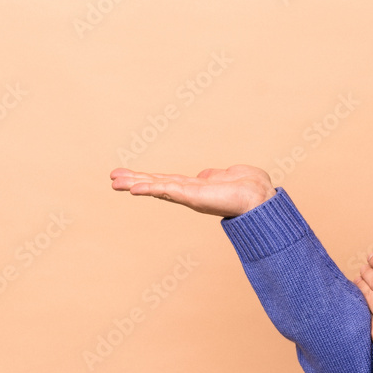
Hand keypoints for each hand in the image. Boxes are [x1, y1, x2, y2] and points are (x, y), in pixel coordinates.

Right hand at [110, 165, 275, 217]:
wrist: (261, 198)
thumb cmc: (252, 187)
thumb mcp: (230, 175)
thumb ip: (215, 175)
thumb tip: (207, 175)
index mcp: (197, 187)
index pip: (167, 181)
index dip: (149, 178)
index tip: (129, 176)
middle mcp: (190, 193)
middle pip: (157, 184)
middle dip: (134, 181)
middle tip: (112, 178)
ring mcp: (189, 196)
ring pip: (158, 187)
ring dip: (136, 184)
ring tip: (115, 182)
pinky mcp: (192, 196)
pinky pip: (167, 190)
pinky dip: (150, 188)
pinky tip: (135, 188)